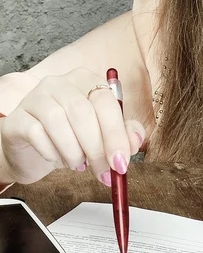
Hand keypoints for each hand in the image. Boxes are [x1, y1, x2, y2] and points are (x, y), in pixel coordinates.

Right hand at [0, 68, 144, 185]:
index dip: (116, 133)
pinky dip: (51, 152)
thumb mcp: (101, 134)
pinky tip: (57, 158)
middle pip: (83, 112)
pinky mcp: (17, 117)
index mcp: (87, 80)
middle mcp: (61, 83)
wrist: (32, 149)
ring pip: (58, 121)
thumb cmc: (72, 136)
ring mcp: (36, 97)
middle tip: (103, 171)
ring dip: (74, 151)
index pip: (106, 101)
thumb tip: (134, 142)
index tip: (121, 161)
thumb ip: (122, 134)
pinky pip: (36, 133)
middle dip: (97, 148)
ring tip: (79, 164)